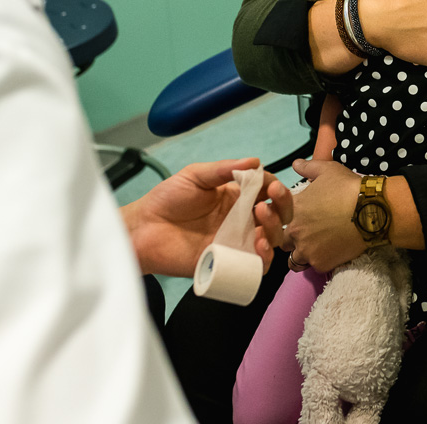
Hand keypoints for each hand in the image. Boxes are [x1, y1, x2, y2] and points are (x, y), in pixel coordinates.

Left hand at [123, 157, 292, 276]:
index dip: (276, 188)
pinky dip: (265, 256)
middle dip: (283, 206)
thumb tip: (256, 161)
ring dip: (275, 228)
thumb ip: (224, 169)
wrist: (142, 229)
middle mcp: (242, 220)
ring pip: (272, 239)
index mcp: (238, 197)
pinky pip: (256, 265)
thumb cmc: (167, 199)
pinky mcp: (229, 263)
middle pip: (278, 216)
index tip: (271, 185)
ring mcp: (237, 242)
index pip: (269, 192)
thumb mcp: (195, 175)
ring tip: (260, 217)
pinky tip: (258, 244)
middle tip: (271, 198)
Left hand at [274, 159, 367, 271]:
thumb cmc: (349, 188)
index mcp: (292, 208)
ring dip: (304, 253)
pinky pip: (314, 266)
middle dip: (292, 238)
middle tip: (309, 232)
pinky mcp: (321, 263)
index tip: (297, 216)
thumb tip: (296, 163)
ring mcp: (307, 249)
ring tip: (319, 246)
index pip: (275, 217)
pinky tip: (332, 251)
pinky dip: (321, 260)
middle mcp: (294, 231)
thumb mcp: (328, 170)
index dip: (283, 217)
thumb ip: (308, 167)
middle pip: (282, 241)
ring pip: (295, 259)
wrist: (372, 211)